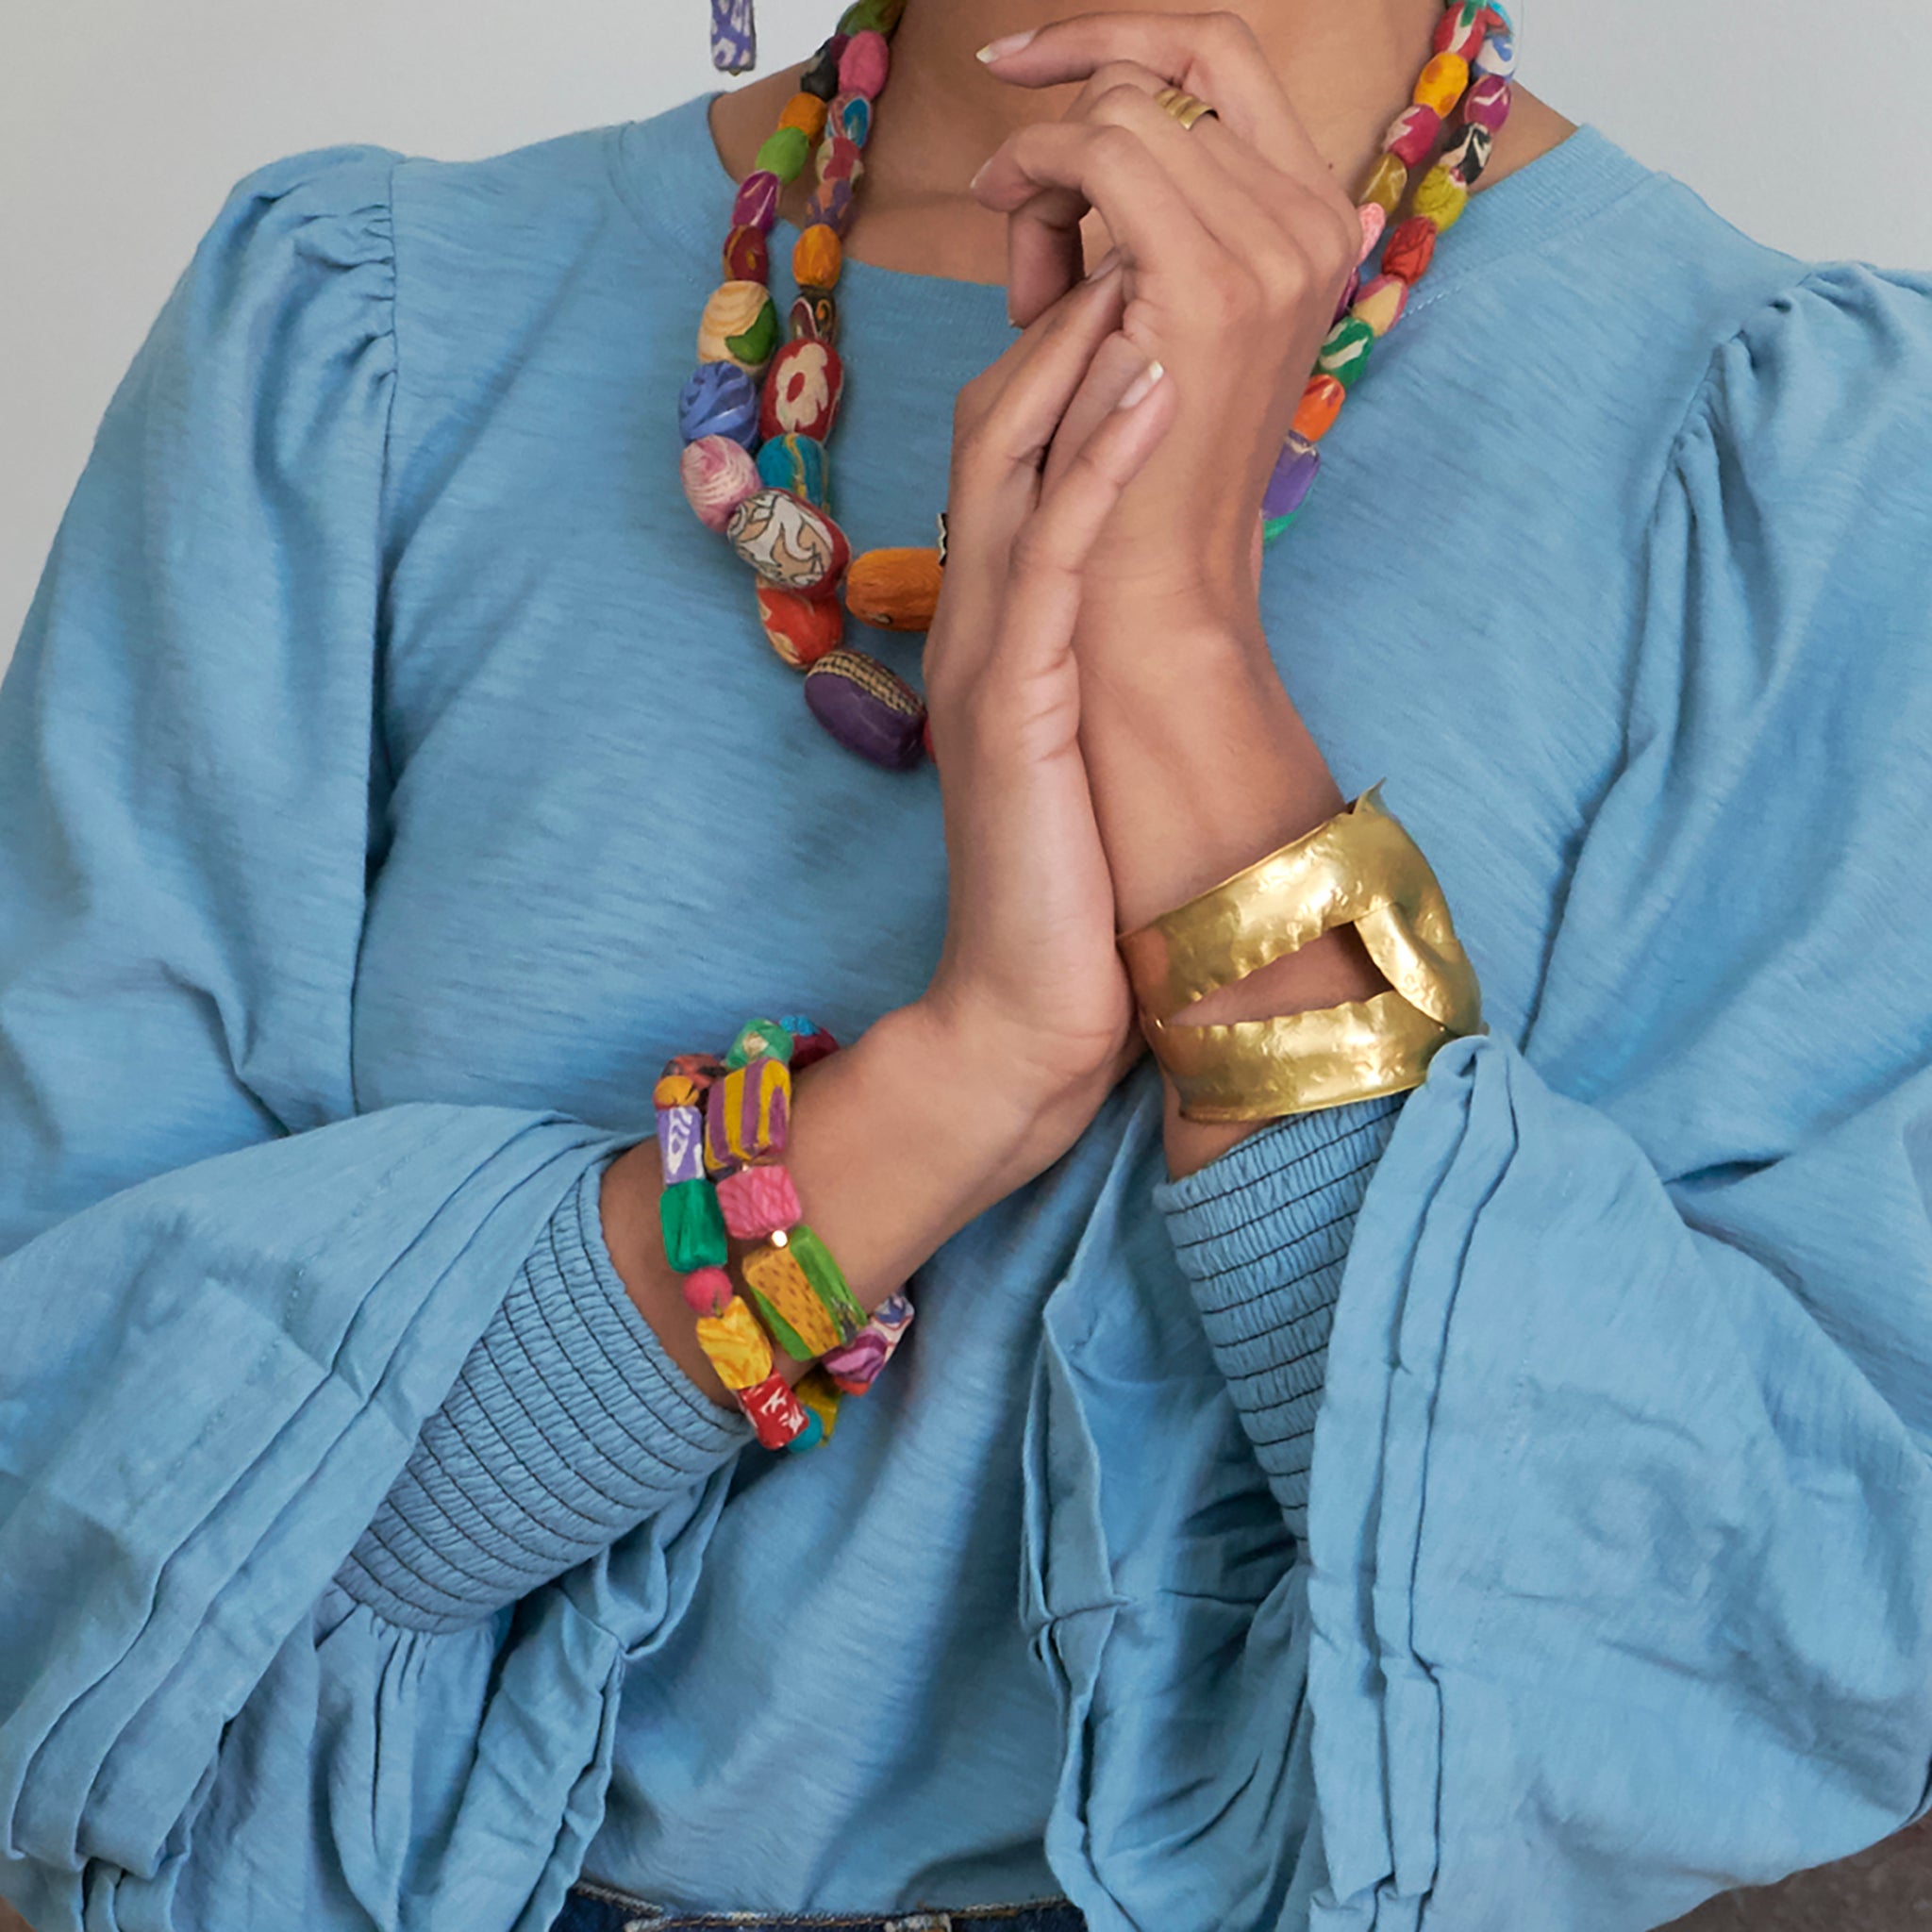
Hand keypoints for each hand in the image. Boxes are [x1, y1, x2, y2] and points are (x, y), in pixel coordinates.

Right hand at [915, 254, 1177, 1166]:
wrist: (1024, 1007)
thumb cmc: (1068, 886)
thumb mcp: (1079, 745)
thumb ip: (1092, 659)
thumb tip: (1152, 600)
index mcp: (994, 629)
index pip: (1010, 456)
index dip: (1061, 352)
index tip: (1133, 276)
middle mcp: (973, 624)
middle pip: (993, 427)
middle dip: (1056, 317)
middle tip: (1126, 226)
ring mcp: (982, 657)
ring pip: (1010, 466)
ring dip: (1073, 355)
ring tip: (1140, 261)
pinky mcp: (1011, 701)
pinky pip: (1051, 551)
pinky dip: (1095, 455)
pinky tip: (1147, 379)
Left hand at [972, 11, 1362, 636]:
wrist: (1154, 571)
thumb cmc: (1135, 452)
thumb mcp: (1149, 306)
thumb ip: (1145, 215)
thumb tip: (1090, 136)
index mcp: (1315, 216)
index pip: (1221, 55)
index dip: (1118, 36)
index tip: (1024, 62)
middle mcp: (1315, 218)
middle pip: (1171, 69)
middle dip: (1072, 114)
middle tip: (1019, 211)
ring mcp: (1276, 248)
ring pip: (1127, 107)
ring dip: (1046, 171)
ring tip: (1029, 282)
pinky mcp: (1215, 283)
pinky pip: (1102, 148)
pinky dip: (1034, 172)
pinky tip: (1009, 235)